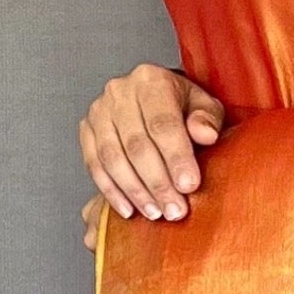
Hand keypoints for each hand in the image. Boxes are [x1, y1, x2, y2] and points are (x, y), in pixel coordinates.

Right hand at [79, 63, 224, 230]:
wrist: (155, 99)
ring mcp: (99, 111)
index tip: (189, 186)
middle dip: (157, 182)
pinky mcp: (86, 130)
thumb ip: (207, 118)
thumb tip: (205, 134)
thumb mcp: (204, 105)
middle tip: (174, 209)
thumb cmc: (182, 106)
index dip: (176, 157)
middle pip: (136, 144)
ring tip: (155, 213)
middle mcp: (120, 91)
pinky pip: (94, 165)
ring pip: (113, 157)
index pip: (162, 123)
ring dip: (134, 190)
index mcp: (151, 80)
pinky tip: (129, 209)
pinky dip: (111, 191)